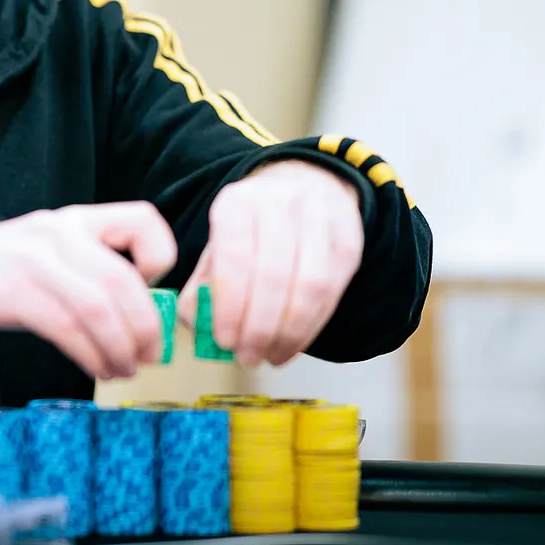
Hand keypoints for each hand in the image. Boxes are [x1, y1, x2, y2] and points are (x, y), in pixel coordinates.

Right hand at [0, 202, 177, 379]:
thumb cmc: (8, 271)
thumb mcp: (55, 253)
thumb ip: (95, 269)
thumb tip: (144, 317)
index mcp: (77, 219)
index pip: (143, 219)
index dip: (160, 257)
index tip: (153, 291)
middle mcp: (60, 231)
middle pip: (122, 279)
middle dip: (146, 327)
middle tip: (151, 356)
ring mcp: (34, 260)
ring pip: (97, 307)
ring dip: (120, 348)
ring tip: (125, 369)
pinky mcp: (13, 292)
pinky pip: (66, 328)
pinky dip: (90, 355)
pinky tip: (97, 368)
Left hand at [177, 160, 363, 367]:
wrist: (306, 186)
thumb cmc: (254, 228)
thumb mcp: (218, 243)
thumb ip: (202, 284)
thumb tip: (196, 324)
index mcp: (238, 202)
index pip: (235, 256)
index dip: (230, 304)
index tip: (225, 340)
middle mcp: (280, 203)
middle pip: (273, 274)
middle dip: (259, 326)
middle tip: (247, 357)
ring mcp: (320, 220)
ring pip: (310, 284)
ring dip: (289, 331)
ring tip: (270, 357)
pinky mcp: (348, 240)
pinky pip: (333, 292)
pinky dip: (311, 327)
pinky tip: (292, 345)